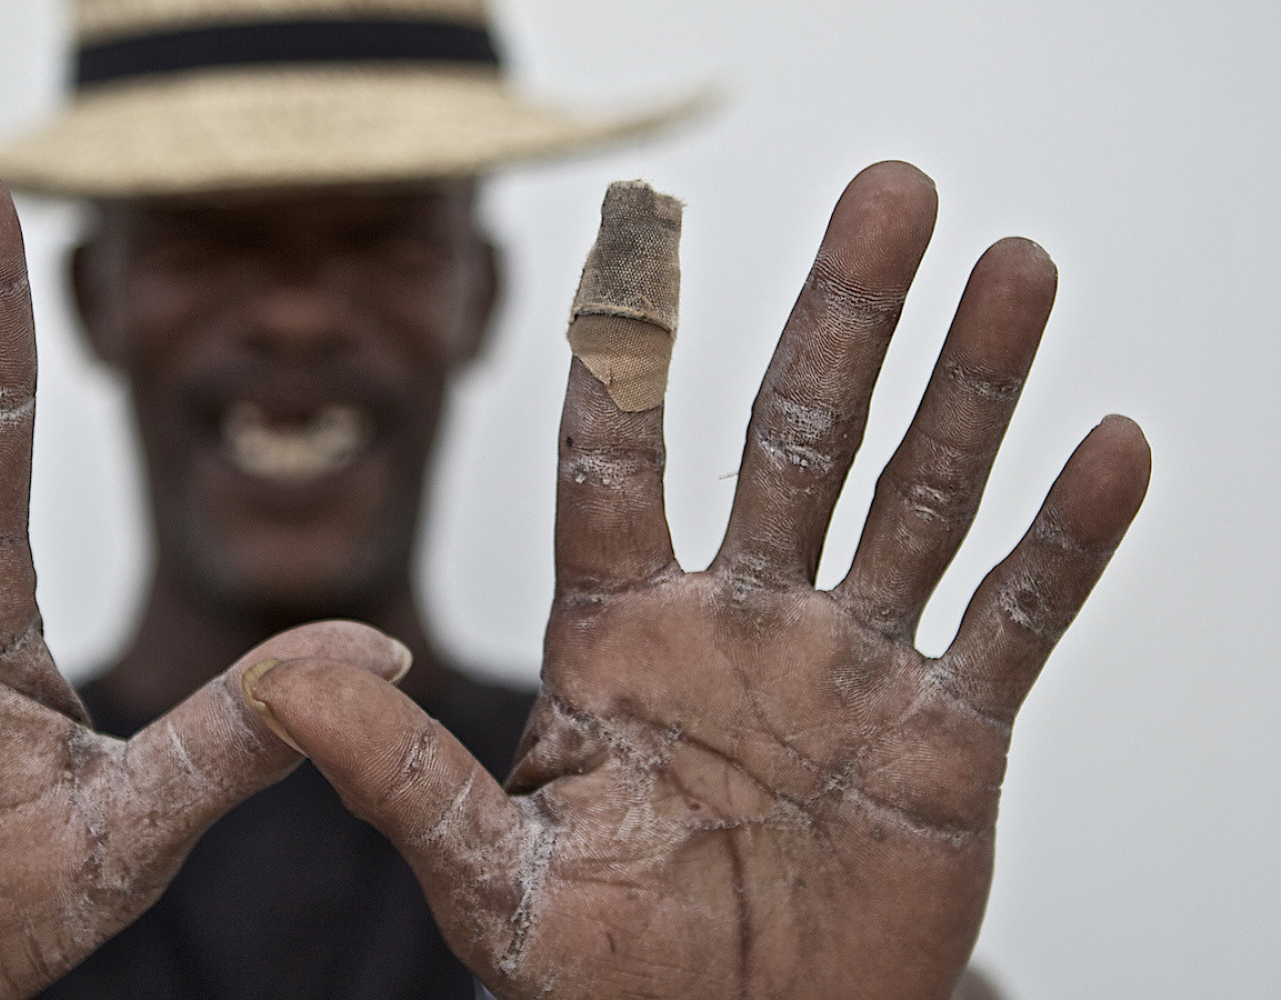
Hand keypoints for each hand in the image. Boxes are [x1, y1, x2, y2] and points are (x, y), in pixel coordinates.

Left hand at [246, 162, 1150, 998]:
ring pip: (915, 501)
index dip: (627, 348)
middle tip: (891, 190)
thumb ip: (396, 772)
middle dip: (844, 317)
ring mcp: (848, 672)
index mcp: (621, 636)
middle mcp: (739, 625)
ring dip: (970, 388)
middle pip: (796, 439)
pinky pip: (1012, 622)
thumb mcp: (490, 878)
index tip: (640, 227)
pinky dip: (1064, 543)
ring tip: (1017, 268)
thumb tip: (277, 679)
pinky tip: (1107, 449)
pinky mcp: (945, 739)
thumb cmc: (600, 981)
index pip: (618, 461)